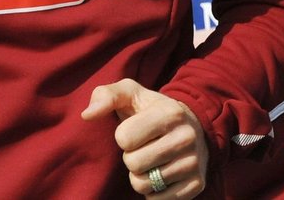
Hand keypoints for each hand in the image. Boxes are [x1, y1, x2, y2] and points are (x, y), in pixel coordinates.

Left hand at [81, 79, 207, 196]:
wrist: (193, 124)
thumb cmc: (151, 109)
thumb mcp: (130, 93)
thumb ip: (105, 96)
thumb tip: (87, 115)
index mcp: (170, 113)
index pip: (124, 138)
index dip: (122, 136)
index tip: (134, 131)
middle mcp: (186, 137)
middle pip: (133, 163)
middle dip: (130, 157)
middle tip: (142, 148)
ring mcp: (194, 163)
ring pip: (143, 184)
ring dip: (139, 175)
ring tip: (150, 161)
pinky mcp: (197, 184)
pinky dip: (152, 191)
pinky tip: (160, 174)